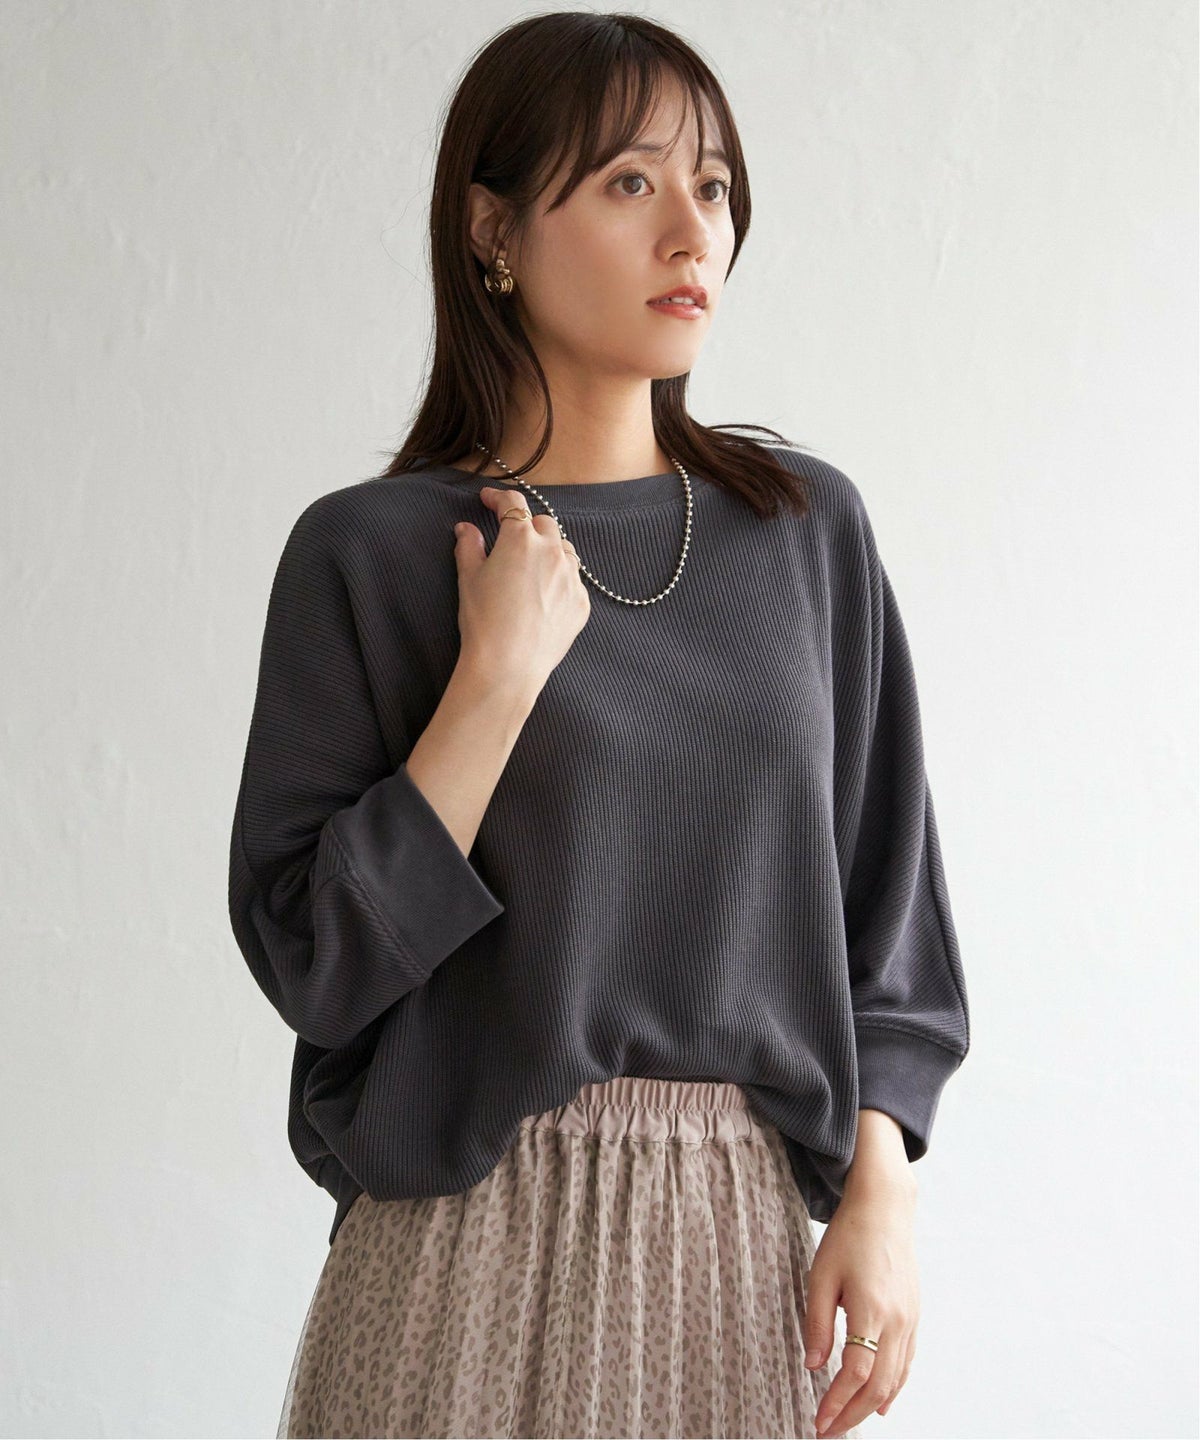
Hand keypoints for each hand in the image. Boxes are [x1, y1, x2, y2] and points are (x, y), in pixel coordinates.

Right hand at [453, 485, 590, 693]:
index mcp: (520, 539)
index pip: (513, 504)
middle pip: (543, 524)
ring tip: (533, 566)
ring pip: (564, 550)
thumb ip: (469, 547)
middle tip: (511, 539)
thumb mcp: (469, 579)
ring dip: (550, 550)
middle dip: (527, 526)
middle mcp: (552, 551)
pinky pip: (574, 581)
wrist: (507, 666)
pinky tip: (545, 596)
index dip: (498, 498)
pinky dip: (560, 581)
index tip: (489, 500)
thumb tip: (466, 529)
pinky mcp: (581, 603)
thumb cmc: (483, 622)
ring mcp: (571, 577)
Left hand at [803, 1181, 919, 1436]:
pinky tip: (882, 1403)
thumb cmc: (849, 1236)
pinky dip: (894, 1388)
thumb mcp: (821, 1275)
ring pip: (896, 1378)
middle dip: (853, 1415)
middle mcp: (897, 1320)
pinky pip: (906, 1362)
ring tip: (848, 1422)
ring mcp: (910, 1319)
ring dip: (872, 1406)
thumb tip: (812, 1365)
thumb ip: (817, 1323)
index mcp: (871, 1309)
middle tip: (828, 1432)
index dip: (836, 1403)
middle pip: (878, 1385)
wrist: (885, 1207)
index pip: (855, 1373)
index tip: (818, 1422)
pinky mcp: (914, 1315)